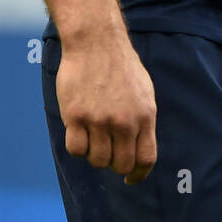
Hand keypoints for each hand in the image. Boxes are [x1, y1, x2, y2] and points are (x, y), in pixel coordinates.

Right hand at [55, 35, 157, 184]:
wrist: (96, 42)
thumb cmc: (120, 66)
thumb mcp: (144, 92)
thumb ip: (143, 120)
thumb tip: (139, 147)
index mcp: (145, 116)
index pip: (146, 159)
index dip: (138, 175)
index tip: (130, 179)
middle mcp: (124, 121)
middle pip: (120, 164)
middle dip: (114, 165)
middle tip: (107, 152)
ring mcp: (100, 120)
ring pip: (97, 160)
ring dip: (94, 155)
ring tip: (92, 136)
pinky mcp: (76, 116)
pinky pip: (76, 149)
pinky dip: (77, 147)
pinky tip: (78, 132)